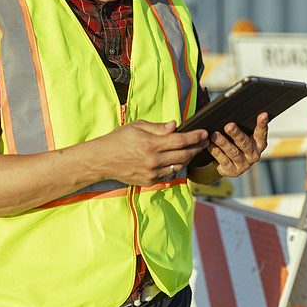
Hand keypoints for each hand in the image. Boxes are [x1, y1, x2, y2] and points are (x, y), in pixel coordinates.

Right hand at [89, 120, 208, 185]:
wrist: (101, 160)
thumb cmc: (118, 139)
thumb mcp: (137, 126)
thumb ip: (158, 127)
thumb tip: (175, 125)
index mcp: (151, 144)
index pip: (181, 140)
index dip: (195, 136)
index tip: (204, 133)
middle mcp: (153, 160)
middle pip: (184, 154)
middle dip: (197, 147)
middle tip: (205, 141)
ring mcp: (152, 172)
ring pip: (179, 166)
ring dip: (189, 158)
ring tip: (194, 150)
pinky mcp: (149, 181)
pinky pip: (169, 174)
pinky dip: (176, 167)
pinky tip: (180, 160)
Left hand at [205, 112, 268, 177]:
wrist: (229, 164)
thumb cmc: (236, 144)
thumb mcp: (242, 135)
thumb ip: (242, 126)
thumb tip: (233, 110)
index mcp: (259, 143)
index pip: (261, 132)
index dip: (262, 124)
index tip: (263, 114)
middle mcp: (254, 154)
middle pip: (245, 143)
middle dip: (236, 134)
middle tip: (229, 126)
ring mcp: (244, 164)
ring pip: (233, 152)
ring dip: (223, 143)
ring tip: (214, 135)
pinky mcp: (233, 171)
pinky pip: (224, 161)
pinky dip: (216, 152)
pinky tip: (210, 145)